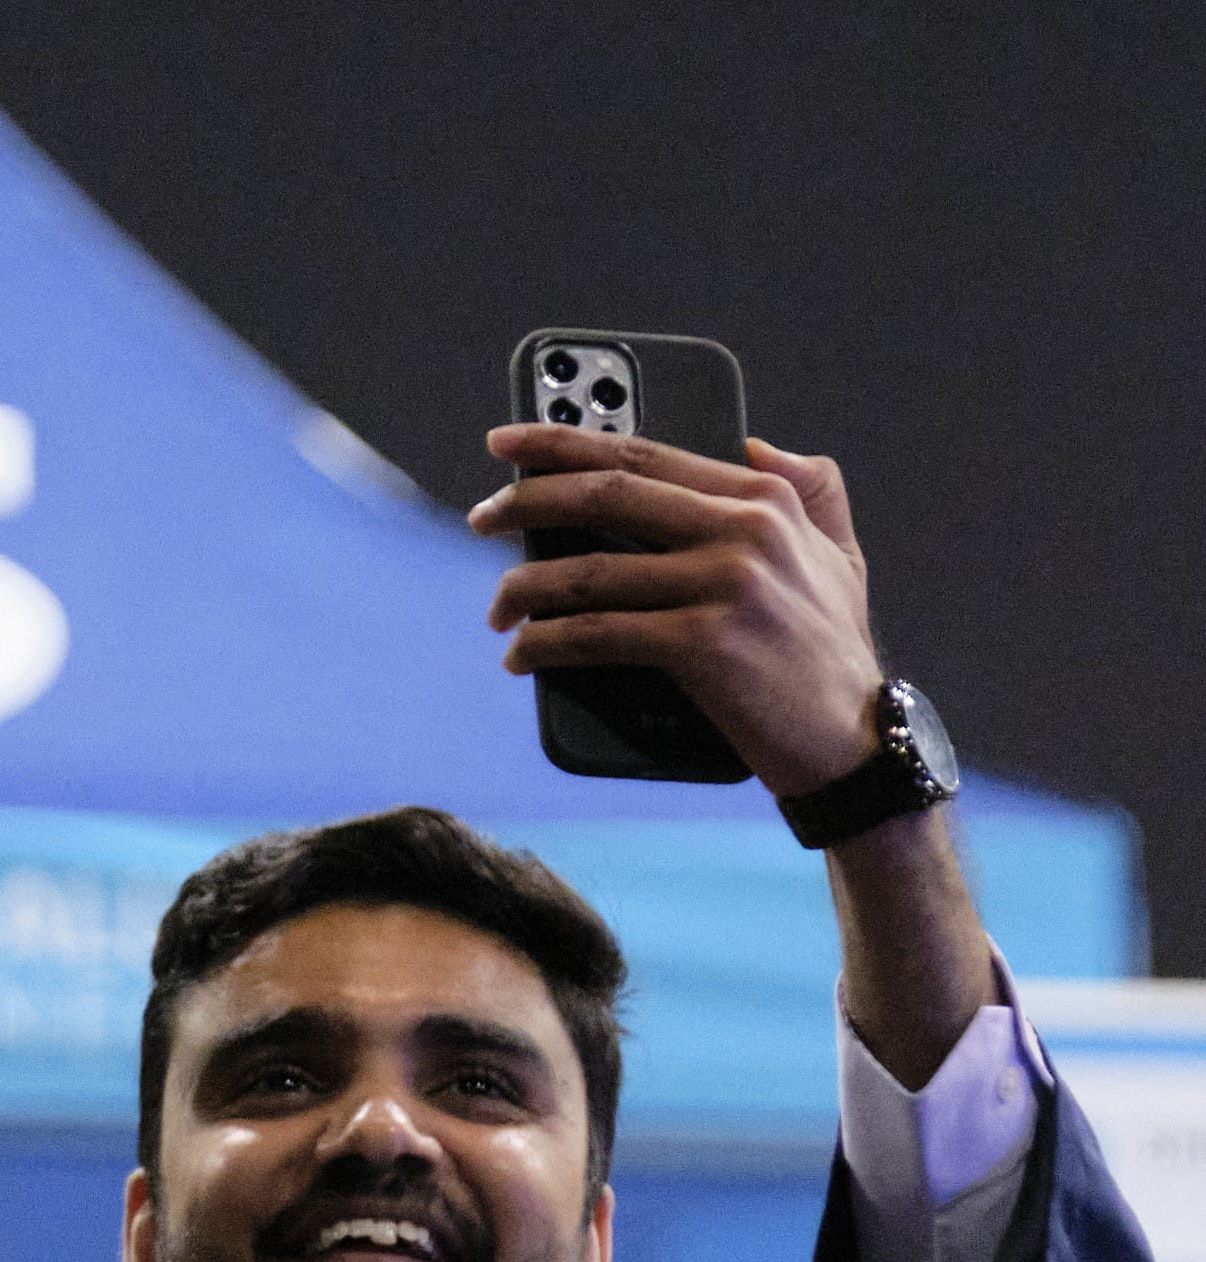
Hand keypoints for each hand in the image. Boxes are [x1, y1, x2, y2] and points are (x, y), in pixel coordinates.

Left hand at [468, 424, 885, 798]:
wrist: (855, 744)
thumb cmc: (834, 655)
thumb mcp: (842, 555)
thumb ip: (813, 487)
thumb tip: (755, 442)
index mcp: (766, 496)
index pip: (645, 454)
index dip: (562, 443)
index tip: (507, 444)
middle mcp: (744, 530)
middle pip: (606, 496)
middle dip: (526, 503)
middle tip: (481, 518)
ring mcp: (723, 586)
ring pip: (590, 571)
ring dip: (525, 588)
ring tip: (497, 608)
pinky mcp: (701, 646)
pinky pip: (596, 634)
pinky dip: (545, 644)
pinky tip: (521, 654)